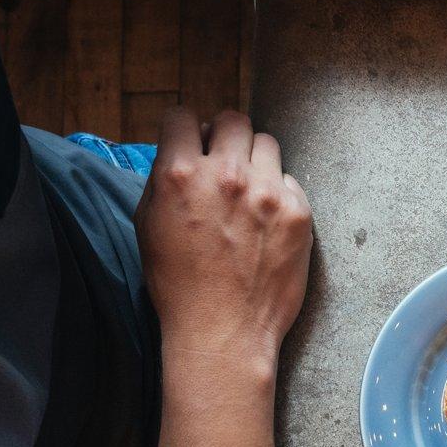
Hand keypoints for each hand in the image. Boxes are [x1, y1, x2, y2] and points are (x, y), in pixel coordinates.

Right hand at [137, 108, 312, 371]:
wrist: (223, 329)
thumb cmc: (178, 283)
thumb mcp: (148, 224)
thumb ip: (164, 179)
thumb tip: (182, 152)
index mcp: (179, 174)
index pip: (183, 116)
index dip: (186, 130)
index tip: (192, 143)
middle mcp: (226, 175)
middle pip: (233, 121)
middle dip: (225, 137)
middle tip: (224, 162)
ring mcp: (267, 192)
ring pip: (267, 144)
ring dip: (256, 161)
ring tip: (249, 192)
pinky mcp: (298, 212)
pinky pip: (290, 181)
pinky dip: (279, 194)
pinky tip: (266, 221)